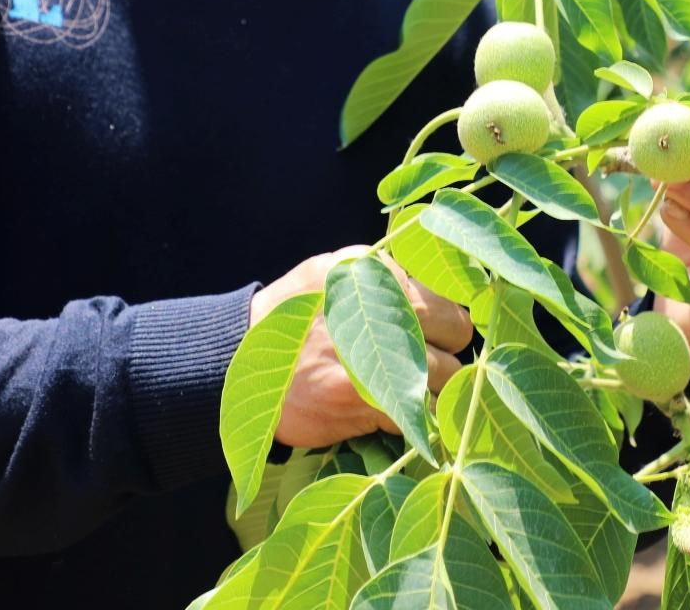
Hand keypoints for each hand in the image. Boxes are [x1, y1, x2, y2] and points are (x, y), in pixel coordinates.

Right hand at [249, 246, 473, 447]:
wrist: (232, 354)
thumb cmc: (292, 319)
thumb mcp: (335, 275)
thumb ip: (386, 281)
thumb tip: (444, 299)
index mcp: (374, 267)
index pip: (447, 289)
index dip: (443, 318)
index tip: (433, 334)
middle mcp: (379, 299)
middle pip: (457, 330)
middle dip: (446, 351)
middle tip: (419, 367)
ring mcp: (374, 349)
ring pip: (447, 375)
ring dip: (433, 390)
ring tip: (400, 394)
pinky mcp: (365, 398)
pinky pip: (421, 414)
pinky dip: (415, 422)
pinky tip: (391, 417)